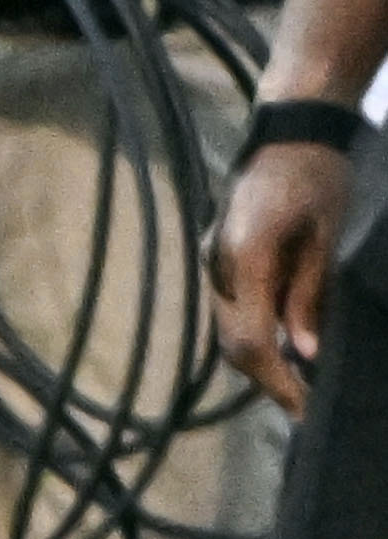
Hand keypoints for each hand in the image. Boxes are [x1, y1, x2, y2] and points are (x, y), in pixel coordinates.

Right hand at [215, 131, 352, 412]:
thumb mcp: (325, 237)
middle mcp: (218, 270)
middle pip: (234, 344)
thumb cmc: (318, 177)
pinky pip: (233, 312)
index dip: (279, 380)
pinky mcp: (220, 261)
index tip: (305, 408)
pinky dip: (255, 336)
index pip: (254, 340)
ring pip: (229, 332)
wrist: (290, 130)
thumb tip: (306, 352)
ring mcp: (213, 265)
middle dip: (268, 379)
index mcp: (245, 261)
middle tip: (304, 405)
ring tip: (296, 382)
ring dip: (260, 362)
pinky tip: (283, 346)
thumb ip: (310, 295)